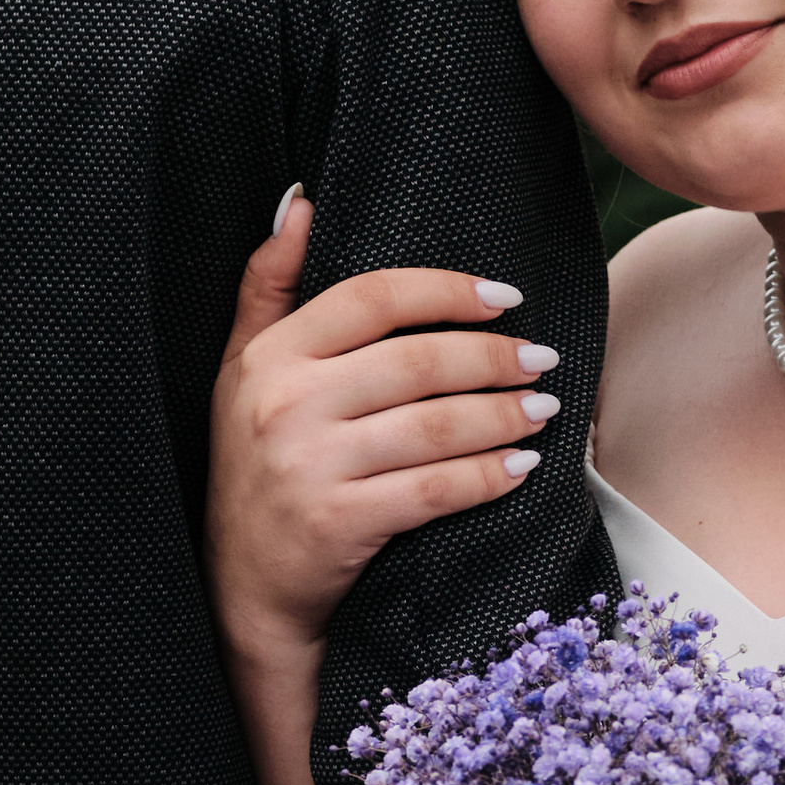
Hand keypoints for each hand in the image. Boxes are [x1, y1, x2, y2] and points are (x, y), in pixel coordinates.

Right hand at [205, 193, 562, 668]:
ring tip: (543, 408)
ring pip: (435, 425)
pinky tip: (521, 465)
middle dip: (493, 356)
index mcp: (269, 356)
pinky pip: (434, 489)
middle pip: (416, 361)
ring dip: (503, 414)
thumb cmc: (253, 465)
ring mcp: (311, 465)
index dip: (446, 290)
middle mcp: (285, 404)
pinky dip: (487, 475)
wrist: (241, 584)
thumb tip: (301, 201)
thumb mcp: (240, 369)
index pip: (372, 297)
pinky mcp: (339, 522)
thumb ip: (268, 284)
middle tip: (540, 358)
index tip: (504, 296)